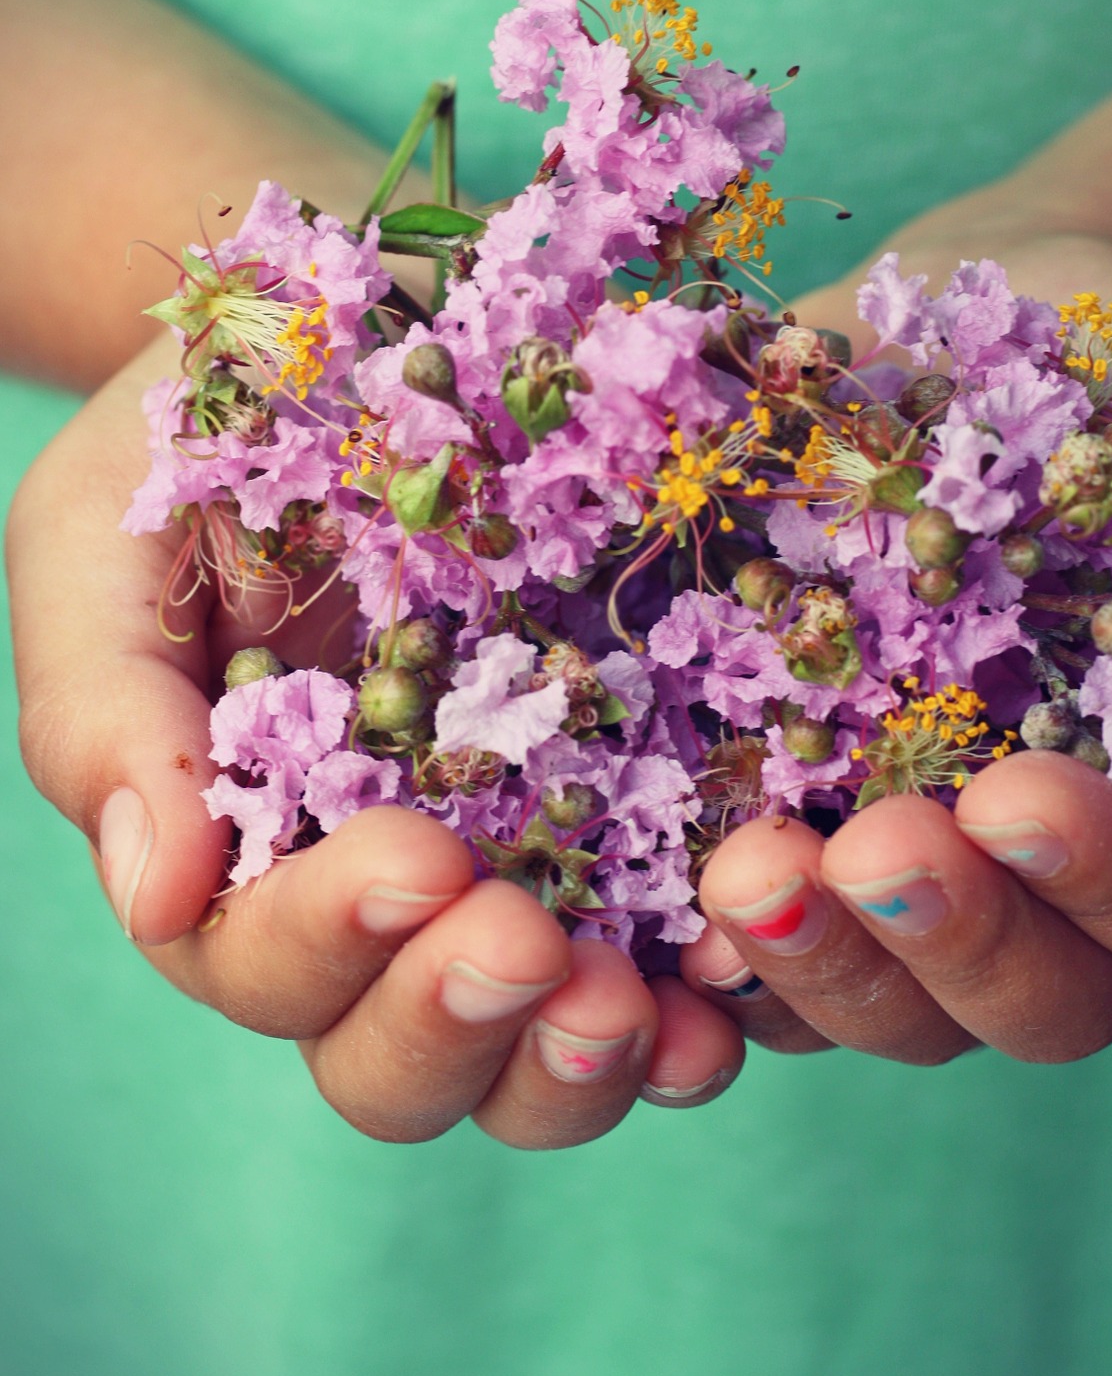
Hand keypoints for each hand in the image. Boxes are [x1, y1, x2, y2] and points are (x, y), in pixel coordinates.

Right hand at [8, 336, 744, 1145]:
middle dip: (456, 1027)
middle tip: (530, 952)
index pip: (264, 961)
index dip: (331, 940)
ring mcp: (521, 870)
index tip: (417, 861)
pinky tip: (744, 961)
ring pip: (539, 1056)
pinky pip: (680, 957)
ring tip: (645, 1003)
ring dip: (586, 1057)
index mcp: (243, 852)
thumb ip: (105, 708)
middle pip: (398, 1060)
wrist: (364, 315)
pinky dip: (713, 989)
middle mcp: (382, 899)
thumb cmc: (203, 428)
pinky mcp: (644, 818)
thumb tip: (157, 890)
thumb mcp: (109, 536)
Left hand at [679, 232, 1111, 1064]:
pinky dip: (706, 955)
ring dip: (820, 962)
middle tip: (871, 851)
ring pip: (893, 1004)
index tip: (1018, 795)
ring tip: (741, 873)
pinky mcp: (796, 841)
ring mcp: (926, 877)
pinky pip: (756, 957)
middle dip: (957, 937)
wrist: (952, 329)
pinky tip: (649, 901)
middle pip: (1046, 997)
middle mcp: (1068, 876)